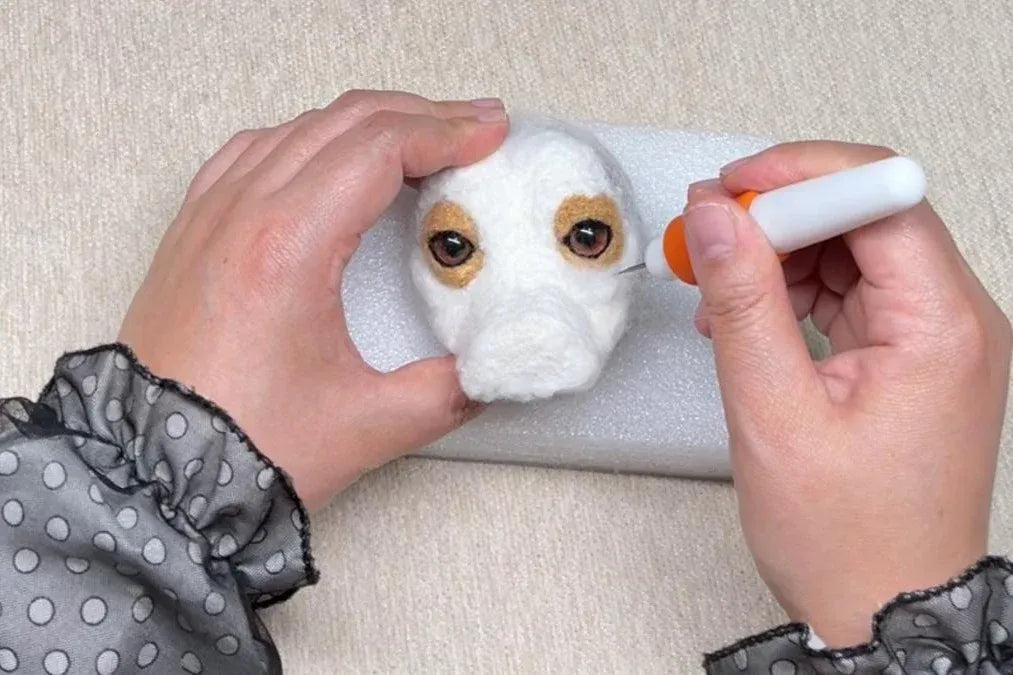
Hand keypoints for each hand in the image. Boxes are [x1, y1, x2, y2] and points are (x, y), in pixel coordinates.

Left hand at [119, 90, 508, 511]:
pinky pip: (250, 153)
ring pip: (296, 128)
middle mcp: (240, 214)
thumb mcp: (370, 425)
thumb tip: (493, 367)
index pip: (378, 148)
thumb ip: (449, 392)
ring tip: (416, 136)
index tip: (490, 133)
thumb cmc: (240, 449)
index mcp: (286, 244)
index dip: (445, 131)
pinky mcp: (191, 234)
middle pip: (343, 122)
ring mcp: (208, 217)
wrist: (150, 480)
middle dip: (420, 115)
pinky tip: (325, 157)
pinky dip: (304, 140)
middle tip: (473, 126)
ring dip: (365, 124)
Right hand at [685, 141, 1011, 644]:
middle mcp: (954, 322)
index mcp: (942, 328)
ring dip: (781, 256)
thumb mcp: (773, 412)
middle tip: (715, 237)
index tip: (734, 190)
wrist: (882, 606)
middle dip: (782, 215)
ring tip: (724, 291)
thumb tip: (720, 220)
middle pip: (868, 213)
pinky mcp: (910, 356)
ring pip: (855, 247)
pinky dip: (795, 291)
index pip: (882, 196)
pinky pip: (853, 290)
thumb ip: (743, 302)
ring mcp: (935, 338)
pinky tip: (751, 317)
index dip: (800, 178)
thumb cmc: (849, 538)